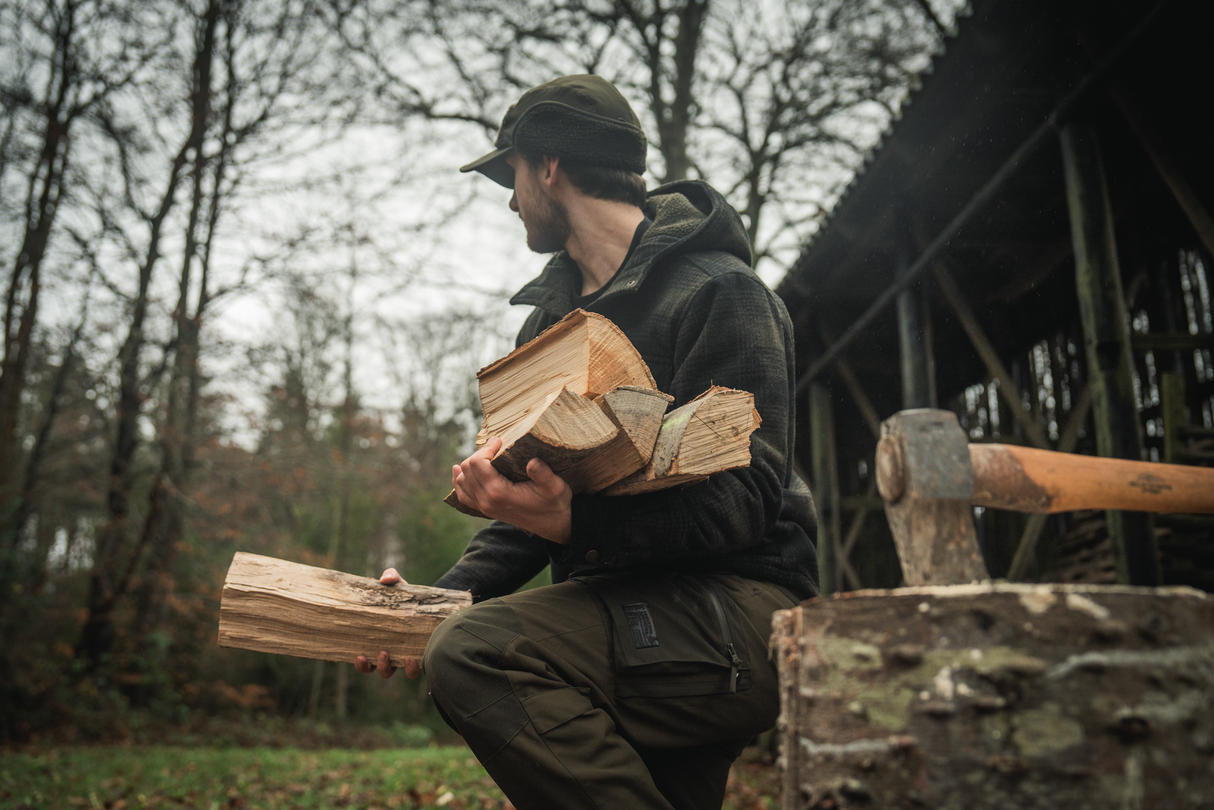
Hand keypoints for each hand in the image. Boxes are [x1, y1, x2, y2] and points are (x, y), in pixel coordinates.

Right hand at [353, 568, 420, 679]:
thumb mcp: (398, 585)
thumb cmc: (407, 596)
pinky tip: (411, 659)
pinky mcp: (419, 657)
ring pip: (390, 672)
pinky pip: (412, 672)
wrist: (430, 602)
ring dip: (386, 668)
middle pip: (375, 668)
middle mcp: (389, 651)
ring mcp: (402, 656)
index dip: (355, 660)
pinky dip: (410, 669)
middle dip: (371, 665)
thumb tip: (385, 579)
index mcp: (378, 638)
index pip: (362, 654)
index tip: (351, 656)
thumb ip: (391, 577)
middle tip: (376, 653)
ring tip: (387, 654)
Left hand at [451, 436, 572, 542]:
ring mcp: (484, 507)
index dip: (487, 448)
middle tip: (496, 446)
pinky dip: (460, 481)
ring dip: (469, 465)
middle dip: (479, 453)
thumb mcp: (556, 487)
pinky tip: (459, 471)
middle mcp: (486, 501)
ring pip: (461, 481)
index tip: (500, 441)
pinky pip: (463, 494)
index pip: (477, 463)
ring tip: (484, 455)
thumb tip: (532, 461)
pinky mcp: (485, 510)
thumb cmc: (555, 503)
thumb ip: (543, 474)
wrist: (554, 525)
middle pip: (467, 469)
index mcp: (499, 493)